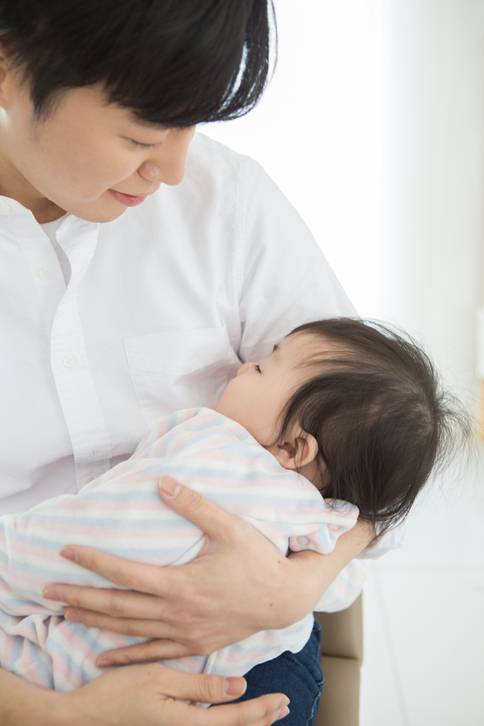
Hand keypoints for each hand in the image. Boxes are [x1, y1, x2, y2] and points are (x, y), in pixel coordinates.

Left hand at [43, 476, 370, 665]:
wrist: (286, 598)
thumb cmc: (259, 559)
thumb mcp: (229, 526)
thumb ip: (194, 505)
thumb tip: (161, 482)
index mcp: (181, 584)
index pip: (125, 574)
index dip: (93, 562)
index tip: (67, 551)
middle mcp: (177, 613)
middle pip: (117, 607)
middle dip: (79, 597)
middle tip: (47, 591)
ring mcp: (184, 634)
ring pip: (129, 631)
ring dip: (94, 622)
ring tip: (66, 614)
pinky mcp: (194, 645)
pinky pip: (152, 655)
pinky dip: (125, 657)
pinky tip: (103, 658)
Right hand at [61, 664, 289, 725]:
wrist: (83, 716)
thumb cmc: (119, 693)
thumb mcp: (160, 680)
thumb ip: (200, 687)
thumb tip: (240, 687)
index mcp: (188, 723)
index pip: (235, 719)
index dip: (261, 710)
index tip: (282, 699)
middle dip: (260, 719)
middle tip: (283, 705)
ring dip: (245, 722)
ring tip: (266, 712)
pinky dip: (225, 723)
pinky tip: (228, 714)